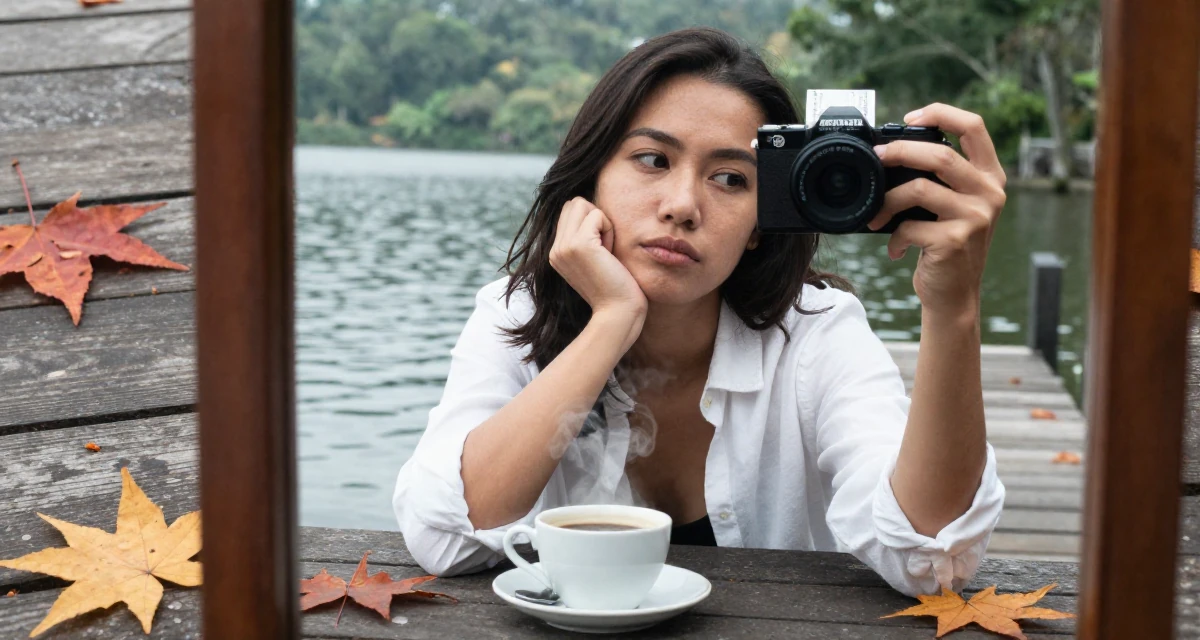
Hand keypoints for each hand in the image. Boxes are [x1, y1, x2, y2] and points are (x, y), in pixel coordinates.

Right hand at [549, 197, 647, 319]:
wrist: (618, 313)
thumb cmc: (615, 289)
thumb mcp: (593, 261)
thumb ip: (586, 239)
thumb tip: (592, 211)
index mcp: (556, 254)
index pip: (569, 212)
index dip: (590, 223)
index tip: (600, 251)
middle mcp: (555, 249)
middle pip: (573, 203)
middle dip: (594, 218)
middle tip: (604, 248)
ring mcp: (564, 246)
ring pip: (582, 204)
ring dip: (602, 223)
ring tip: (606, 251)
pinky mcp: (579, 244)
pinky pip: (597, 214)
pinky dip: (609, 229)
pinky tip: (610, 253)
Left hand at [866, 103, 1006, 319]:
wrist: (954, 295)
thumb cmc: (948, 245)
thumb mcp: (956, 206)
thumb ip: (942, 178)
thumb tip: (894, 152)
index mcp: (991, 176)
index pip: (974, 126)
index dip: (940, 113)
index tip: (910, 118)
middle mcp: (989, 193)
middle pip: (940, 155)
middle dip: (900, 152)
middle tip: (877, 157)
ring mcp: (975, 217)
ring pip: (918, 189)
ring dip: (887, 201)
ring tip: (876, 215)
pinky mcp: (955, 241)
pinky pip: (910, 226)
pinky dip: (894, 238)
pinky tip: (895, 249)